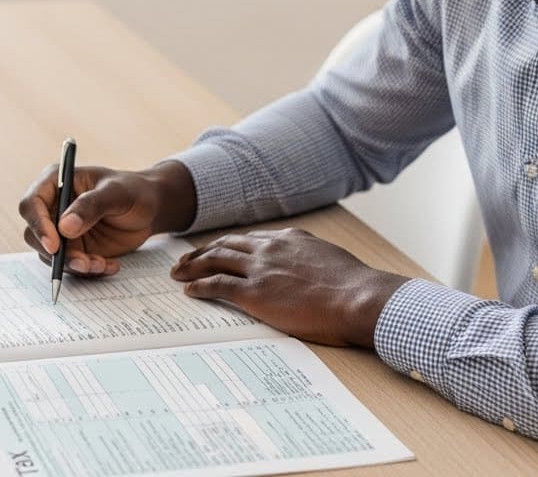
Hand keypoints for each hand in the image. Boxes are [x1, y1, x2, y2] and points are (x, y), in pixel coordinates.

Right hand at [19, 160, 196, 275]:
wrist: (149, 209)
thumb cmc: (133, 191)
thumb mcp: (116, 193)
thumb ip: (91, 206)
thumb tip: (64, 227)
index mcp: (55, 182)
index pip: (31, 205)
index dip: (38, 226)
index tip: (55, 245)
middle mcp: (52, 207)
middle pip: (35, 236)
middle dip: (58, 254)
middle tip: (85, 262)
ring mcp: (60, 231)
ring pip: (52, 256)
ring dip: (75, 265)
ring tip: (103, 264)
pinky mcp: (73, 249)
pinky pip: (70, 267)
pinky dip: (88, 270)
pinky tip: (110, 265)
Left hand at [170, 228, 408, 347]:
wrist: (358, 297)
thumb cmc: (353, 287)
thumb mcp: (330, 260)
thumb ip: (310, 258)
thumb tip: (308, 267)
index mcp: (289, 239)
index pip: (249, 239)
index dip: (228, 245)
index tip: (216, 251)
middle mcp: (270, 249)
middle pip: (226, 245)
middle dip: (202, 252)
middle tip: (185, 260)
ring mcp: (260, 270)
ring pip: (215, 260)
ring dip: (193, 266)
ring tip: (178, 273)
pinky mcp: (255, 294)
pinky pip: (218, 286)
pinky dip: (200, 286)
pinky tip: (190, 290)